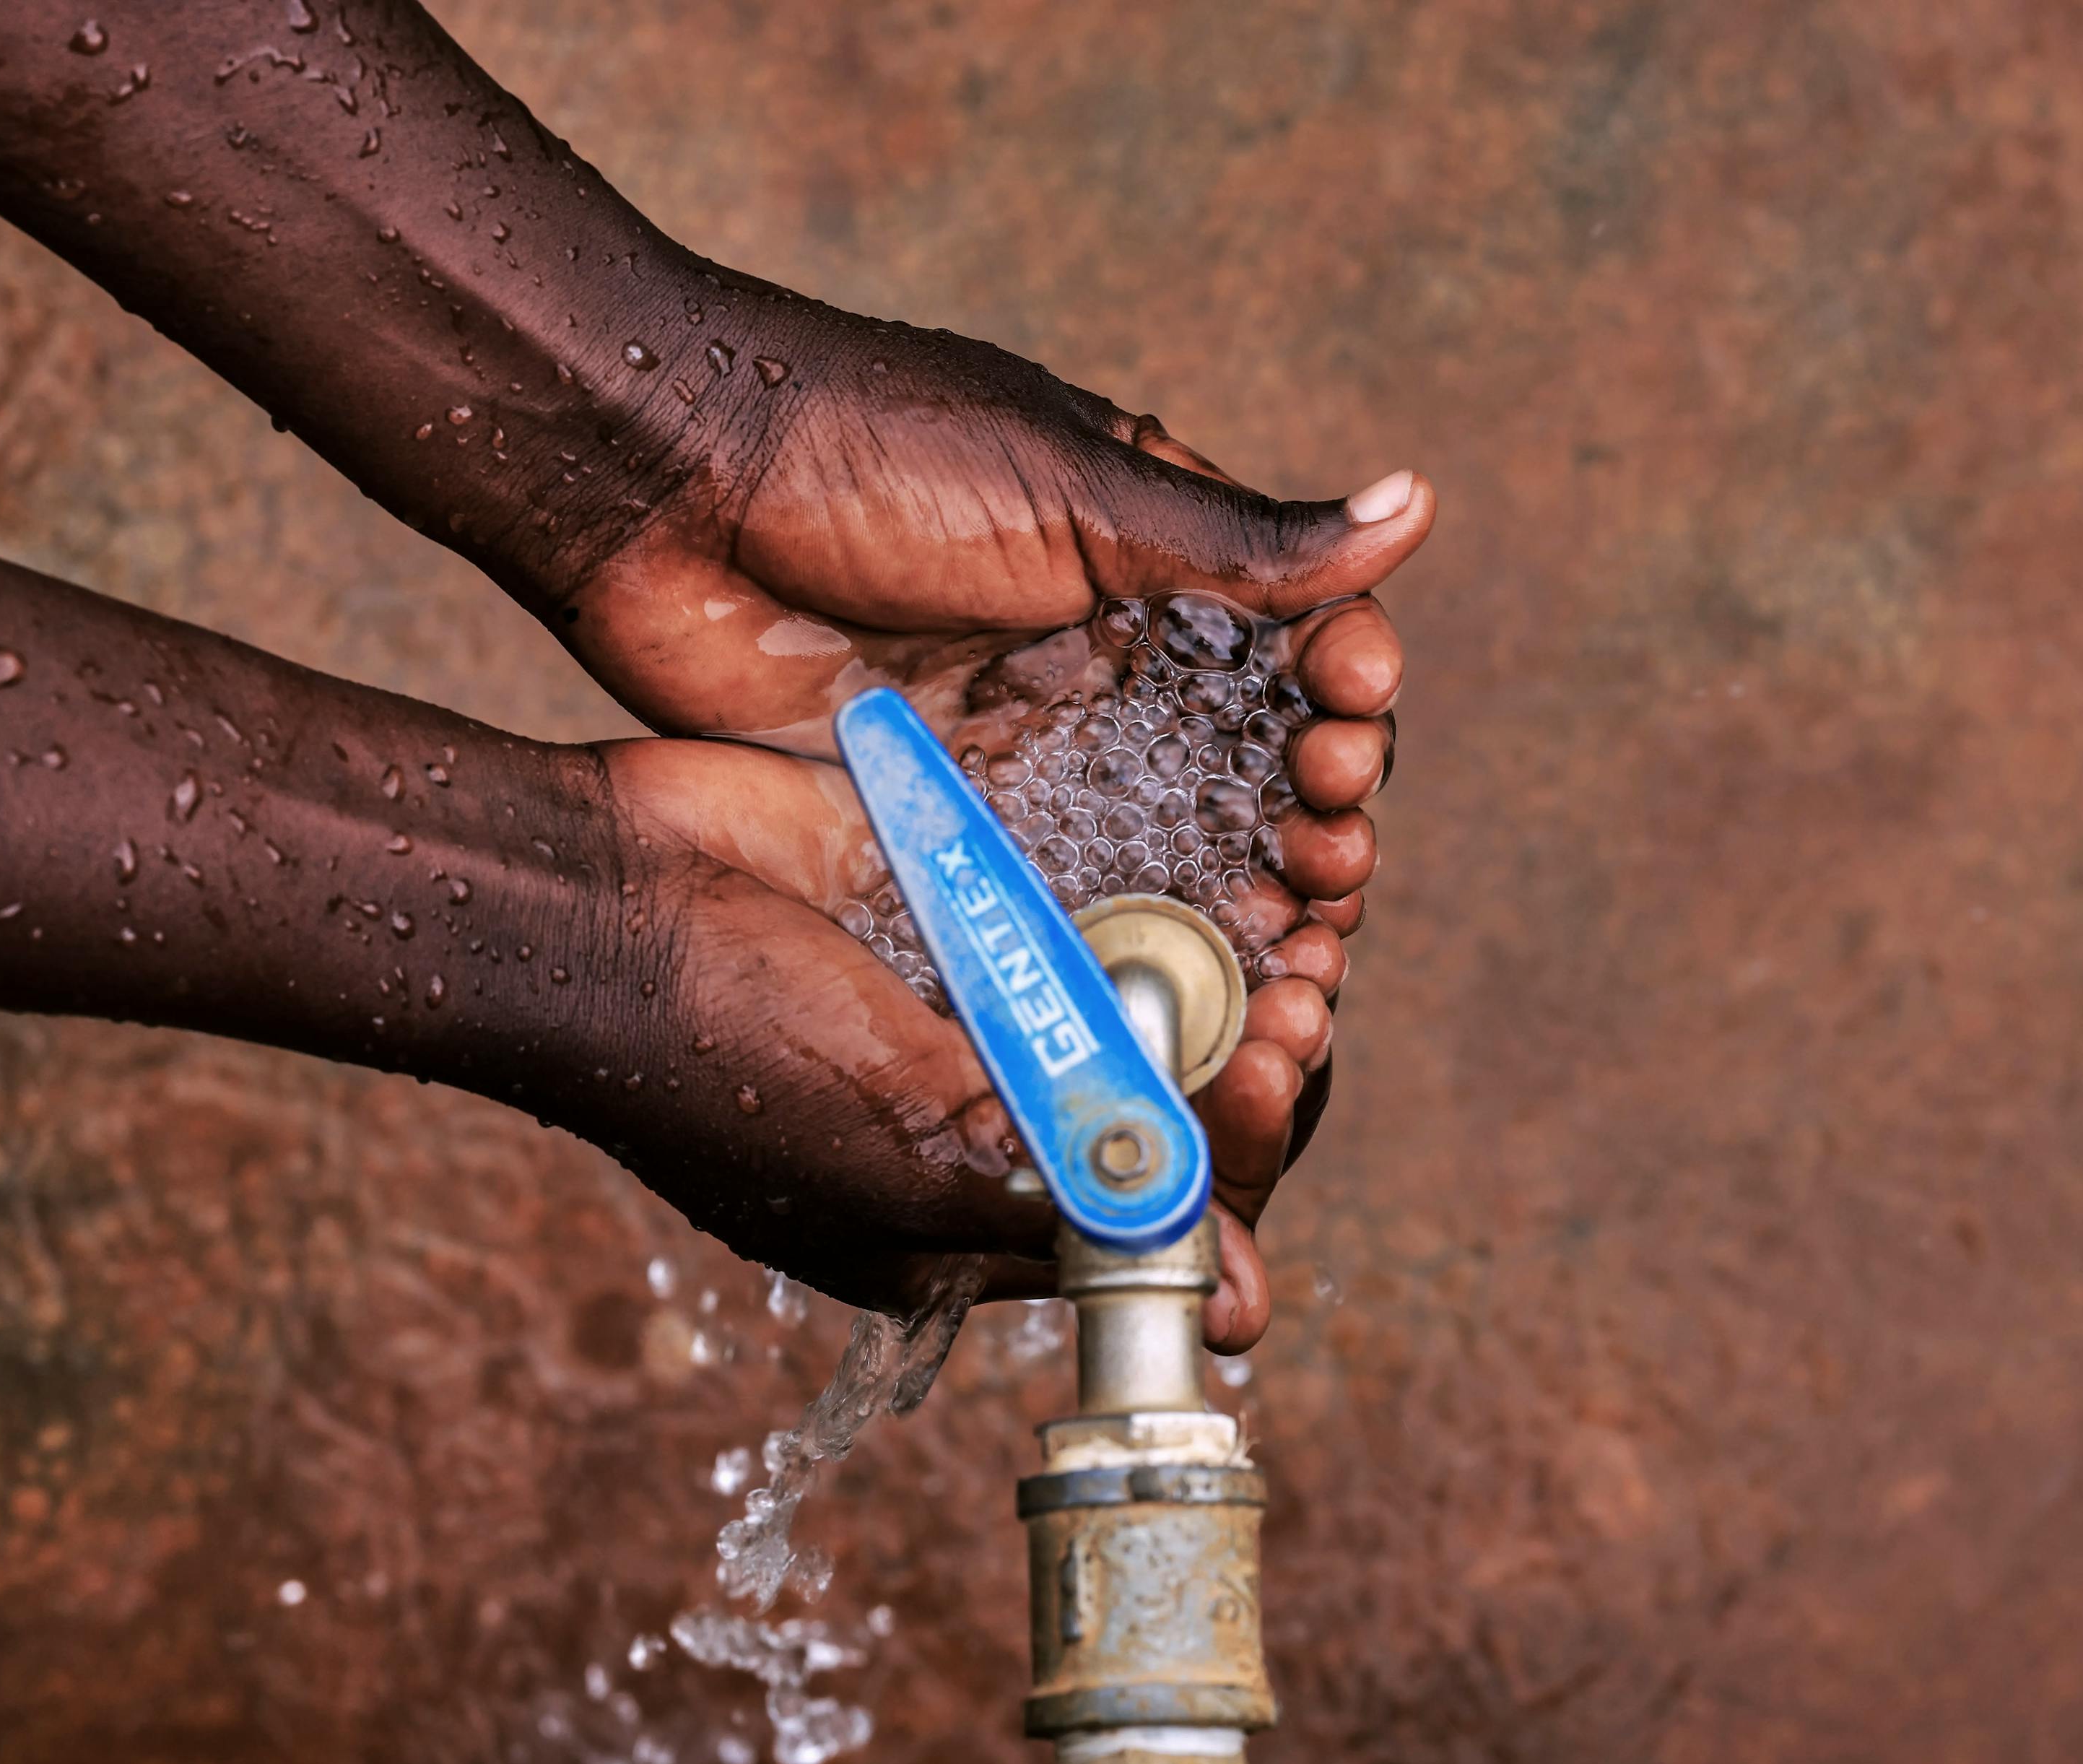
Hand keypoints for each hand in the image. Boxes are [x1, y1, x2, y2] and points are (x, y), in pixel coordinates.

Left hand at [569, 303, 1421, 925]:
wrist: (667, 495)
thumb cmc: (869, 453)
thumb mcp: (1069, 491)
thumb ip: (1235, 541)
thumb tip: (1416, 510)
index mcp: (1151, 562)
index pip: (1295, 648)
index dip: (1345, 695)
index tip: (1354, 722)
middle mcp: (1107, 663)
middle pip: (1254, 768)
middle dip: (1318, 815)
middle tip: (1335, 855)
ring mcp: (1035, 749)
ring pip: (1178, 847)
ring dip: (1253, 896)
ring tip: (1301, 942)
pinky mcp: (960, 822)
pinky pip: (1072, 898)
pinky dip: (1140, 943)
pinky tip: (1194, 990)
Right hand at [605, 736, 1346, 1350]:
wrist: (600, 889)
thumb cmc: (721, 1044)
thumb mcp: (907, 1149)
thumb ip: (1067, 1201)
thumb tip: (1230, 1291)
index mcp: (971, 1223)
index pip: (1153, 1234)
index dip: (1231, 1169)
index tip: (1267, 1084)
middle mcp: (990, 1121)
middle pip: (1174, 1117)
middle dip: (1249, 1061)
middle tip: (1298, 992)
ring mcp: (982, 1007)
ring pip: (1155, 1005)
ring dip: (1229, 971)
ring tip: (1290, 917)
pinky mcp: (972, 903)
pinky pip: (1097, 905)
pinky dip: (1162, 889)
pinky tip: (1228, 851)